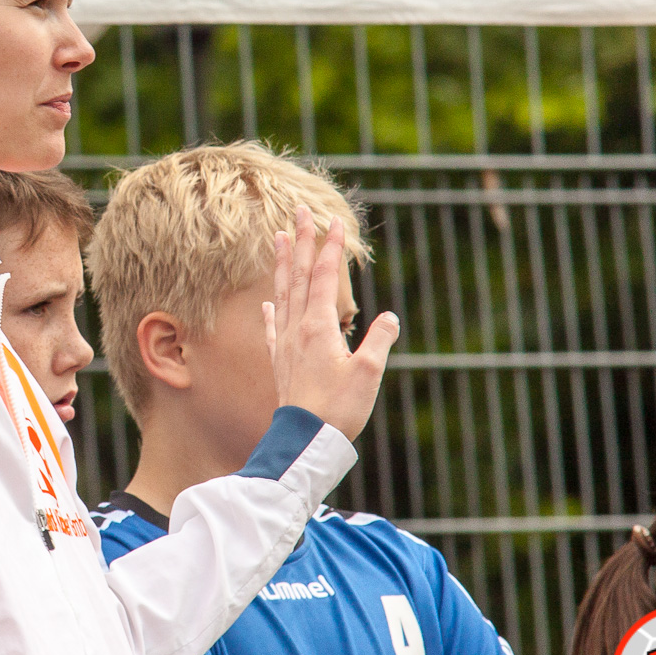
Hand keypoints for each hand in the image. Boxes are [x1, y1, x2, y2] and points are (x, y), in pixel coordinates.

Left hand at [263, 206, 398, 441]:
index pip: (323, 277)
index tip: (333, 220)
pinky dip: (270, 312)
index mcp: (318, 327)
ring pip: (281, 295)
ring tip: (275, 239)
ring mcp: (287, 346)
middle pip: (297, 276)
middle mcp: (298, 330)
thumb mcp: (368, 373)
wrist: (305, 442)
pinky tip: (267, 305)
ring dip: (280, 265)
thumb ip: (379, 341)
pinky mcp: (281, 365)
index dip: (328, 247)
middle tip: (296, 212)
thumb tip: (389, 317)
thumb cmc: (339, 410)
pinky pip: (273, 330)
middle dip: (298, 242)